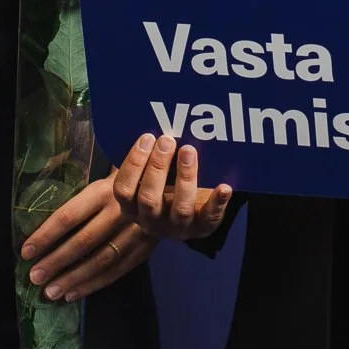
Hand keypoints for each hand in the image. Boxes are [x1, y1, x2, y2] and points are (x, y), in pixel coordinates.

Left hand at [21, 177, 155, 303]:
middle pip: (83, 242)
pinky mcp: (144, 250)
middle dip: (56, 262)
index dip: (46, 235)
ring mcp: (134, 233)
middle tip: (34, 277)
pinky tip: (73, 293)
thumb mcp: (103, 172)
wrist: (168, 190)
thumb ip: (77, 181)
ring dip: (73, 279)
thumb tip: (41, 180)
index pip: (69, 216)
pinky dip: (93, 284)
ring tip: (50, 292)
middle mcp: (119, 212)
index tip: (26, 251)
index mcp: (103, 191)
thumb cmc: (126, 179)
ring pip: (100, 261)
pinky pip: (116, 271)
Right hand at [113, 132, 232, 239]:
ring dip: (185, 177)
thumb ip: (143, 158)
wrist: (186, 214)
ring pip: (180, 208)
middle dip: (158, 167)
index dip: (134, 164)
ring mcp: (177, 228)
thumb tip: (145, 120)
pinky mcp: (201, 229)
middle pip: (149, 199)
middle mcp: (150, 221)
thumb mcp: (146, 177)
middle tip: (168, 140)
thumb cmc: (162, 186)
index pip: (124, 190)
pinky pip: (210, 218)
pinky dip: (217, 202)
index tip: (147, 138)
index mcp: (131, 207)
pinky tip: (225, 186)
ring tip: (189, 150)